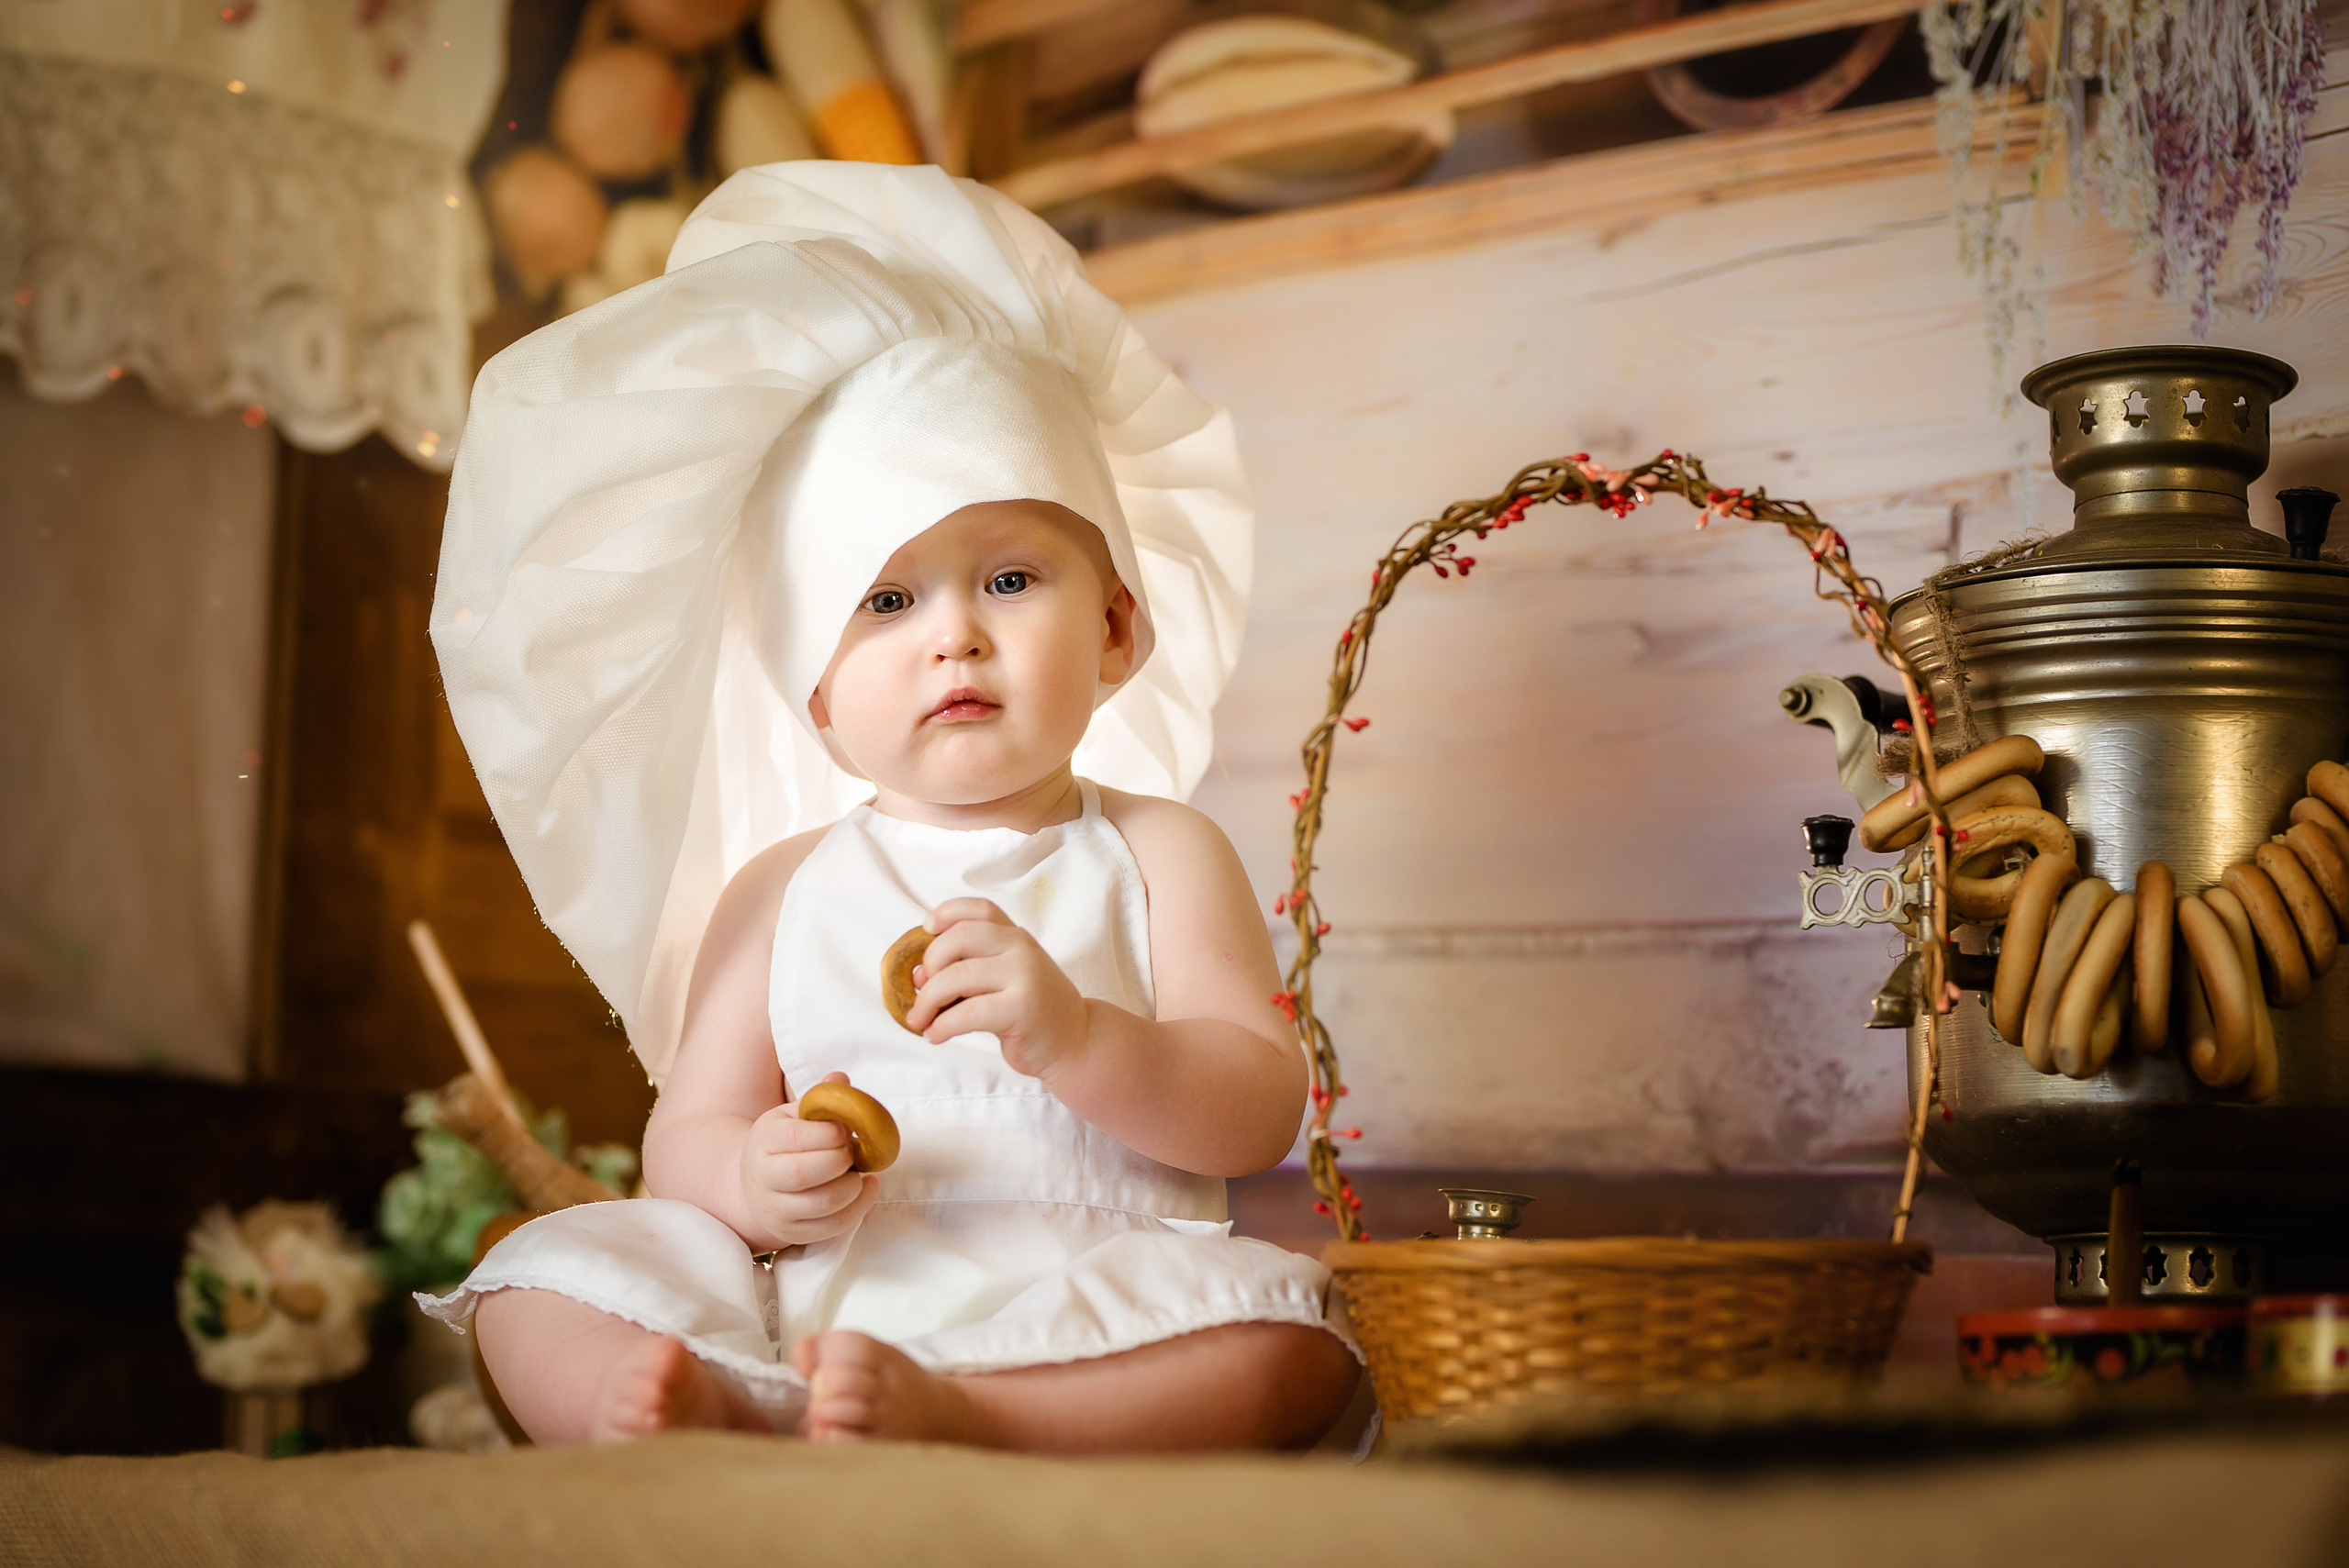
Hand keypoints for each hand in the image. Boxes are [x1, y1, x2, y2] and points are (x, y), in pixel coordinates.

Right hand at [736, 1072, 878, 1246]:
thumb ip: (819, 1099)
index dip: (828, 1133)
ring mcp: (776, 1210)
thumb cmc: (783, 1143)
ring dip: (852, 1187)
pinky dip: (857, 1209)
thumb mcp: (793, 1115)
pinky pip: (831, 1228)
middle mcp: (764, 1178)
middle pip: (803, 1173)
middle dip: (839, 1160)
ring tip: (859, 1173)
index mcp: (764, 1140)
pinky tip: (865, 1188)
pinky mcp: (793, 1233)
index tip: (845, 1130)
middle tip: (852, 1152)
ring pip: (821, 1204)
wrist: (755, 1183)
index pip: (794, 1137)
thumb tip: (840, 1079)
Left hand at [907, 899, 1089, 1078]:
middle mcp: (1021, 948)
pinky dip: (942, 1026)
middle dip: (929, 965)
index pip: (978, 909)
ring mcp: (1024, 976)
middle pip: (958, 938)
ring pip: (956, 976)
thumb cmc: (1031, 1009)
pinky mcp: (1021, 1009)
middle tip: (920, 990)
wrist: (1075, 1040)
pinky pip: (967, 1013)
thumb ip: (970, 967)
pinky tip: (936, 1035)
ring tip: (920, 1019)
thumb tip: (917, 975)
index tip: (925, 930)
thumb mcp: (1006, 976)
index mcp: (1015, 936)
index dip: (946, 913)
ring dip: (927, 1000)